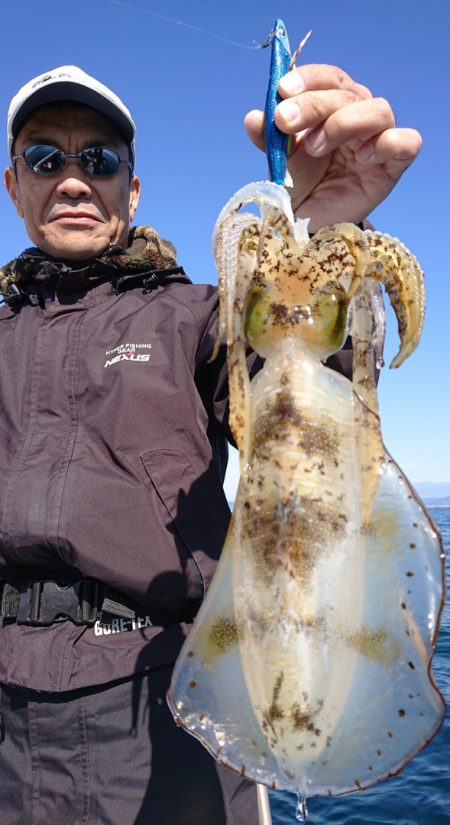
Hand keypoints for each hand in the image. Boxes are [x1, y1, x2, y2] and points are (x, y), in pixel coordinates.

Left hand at [244, 63, 421, 231]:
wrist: (312, 223)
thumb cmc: (301, 183)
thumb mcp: (280, 160)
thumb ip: (270, 138)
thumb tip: (253, 118)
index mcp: (332, 104)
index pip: (327, 77)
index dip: (307, 78)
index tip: (282, 90)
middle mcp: (358, 114)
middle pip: (346, 93)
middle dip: (312, 104)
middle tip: (284, 121)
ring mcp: (378, 138)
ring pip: (378, 110)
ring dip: (344, 122)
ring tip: (316, 148)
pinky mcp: (393, 165)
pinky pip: (407, 142)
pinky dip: (387, 143)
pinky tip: (362, 158)